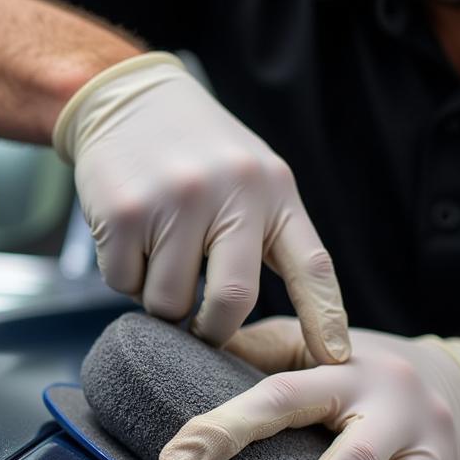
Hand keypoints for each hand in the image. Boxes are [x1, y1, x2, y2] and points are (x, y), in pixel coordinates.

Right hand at [53, 52, 349, 363]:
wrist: (126, 100)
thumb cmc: (195, 151)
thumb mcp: (249, 174)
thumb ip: (264, 231)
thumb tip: (263, 319)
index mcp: (272, 189)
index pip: (310, 264)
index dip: (325, 318)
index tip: (336, 359)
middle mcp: (230, 193)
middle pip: (232, 301)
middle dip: (213, 329)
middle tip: (200, 328)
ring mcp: (174, 202)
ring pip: (169, 302)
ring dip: (159, 298)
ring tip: (156, 254)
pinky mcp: (124, 213)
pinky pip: (124, 282)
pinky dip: (124, 274)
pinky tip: (127, 236)